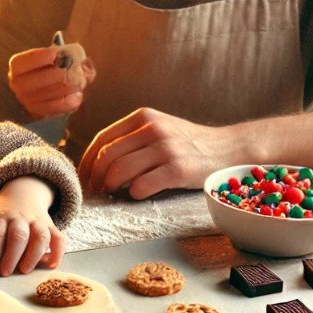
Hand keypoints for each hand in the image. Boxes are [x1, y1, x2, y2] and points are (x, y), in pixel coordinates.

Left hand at [0, 177, 64, 275]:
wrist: (23, 194)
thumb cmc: (1, 217)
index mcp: (0, 217)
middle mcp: (19, 218)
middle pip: (18, 235)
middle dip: (12, 255)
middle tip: (5, 273)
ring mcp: (37, 221)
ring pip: (40, 235)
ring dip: (34, 254)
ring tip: (25, 271)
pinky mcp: (51, 226)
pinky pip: (58, 237)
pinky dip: (58, 251)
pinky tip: (52, 265)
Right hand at [8, 45, 94, 118]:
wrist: (51, 83)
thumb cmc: (54, 64)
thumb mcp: (60, 55)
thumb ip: (73, 55)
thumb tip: (85, 64)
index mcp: (17, 66)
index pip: (22, 63)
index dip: (38, 58)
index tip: (55, 54)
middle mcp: (18, 84)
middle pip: (33, 81)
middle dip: (55, 75)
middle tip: (72, 71)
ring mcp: (27, 100)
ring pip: (45, 95)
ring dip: (66, 88)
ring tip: (80, 82)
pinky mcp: (38, 112)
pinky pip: (53, 109)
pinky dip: (68, 102)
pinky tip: (77, 95)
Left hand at [78, 108, 235, 198]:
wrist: (228, 147)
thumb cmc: (188, 143)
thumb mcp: (158, 128)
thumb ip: (131, 138)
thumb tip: (97, 162)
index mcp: (143, 117)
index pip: (102, 139)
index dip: (87, 162)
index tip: (84, 177)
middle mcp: (153, 129)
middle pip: (107, 156)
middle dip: (95, 177)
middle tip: (95, 190)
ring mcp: (166, 148)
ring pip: (119, 170)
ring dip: (110, 186)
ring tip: (112, 193)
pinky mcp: (178, 169)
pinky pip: (142, 185)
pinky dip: (132, 193)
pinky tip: (136, 194)